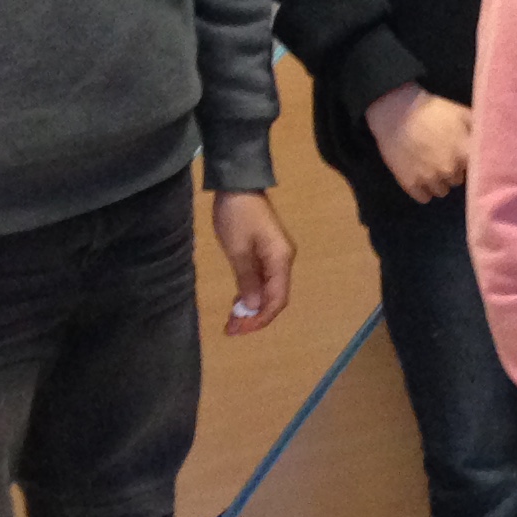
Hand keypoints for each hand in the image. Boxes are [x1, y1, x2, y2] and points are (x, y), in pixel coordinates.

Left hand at [212, 191, 292, 334]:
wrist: (238, 186)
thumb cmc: (237, 216)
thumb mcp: (238, 250)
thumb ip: (247, 279)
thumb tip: (253, 307)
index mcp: (281, 260)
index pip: (277, 300)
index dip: (260, 318)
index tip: (239, 329)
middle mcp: (284, 261)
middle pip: (275, 298)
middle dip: (255, 317)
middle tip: (231, 329)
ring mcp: (277, 257)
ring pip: (269, 291)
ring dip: (253, 308)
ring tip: (232, 321)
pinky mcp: (267, 252)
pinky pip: (263, 281)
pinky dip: (251, 294)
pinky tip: (238, 301)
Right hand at [366, 87, 472, 201]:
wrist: (395, 112)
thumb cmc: (432, 110)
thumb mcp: (461, 113)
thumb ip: (479, 129)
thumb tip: (492, 141)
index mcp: (464, 153)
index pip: (479, 173)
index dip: (472, 166)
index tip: (466, 161)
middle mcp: (449, 170)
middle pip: (458, 181)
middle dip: (453, 171)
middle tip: (443, 157)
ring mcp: (429, 178)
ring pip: (442, 191)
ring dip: (439, 182)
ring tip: (430, 165)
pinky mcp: (410, 184)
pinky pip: (424, 198)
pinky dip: (423, 190)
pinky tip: (420, 175)